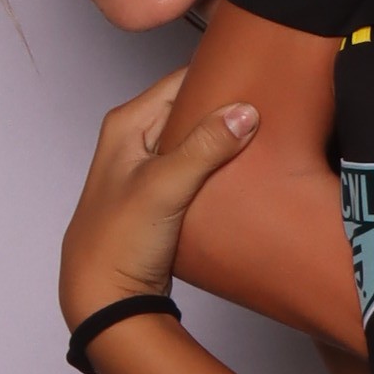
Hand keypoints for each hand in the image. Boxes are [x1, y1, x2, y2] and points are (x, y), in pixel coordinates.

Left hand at [60, 70, 259, 331]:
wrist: (104, 299)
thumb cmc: (117, 242)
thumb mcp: (163, 188)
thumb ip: (204, 147)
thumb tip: (245, 111)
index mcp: (126, 124)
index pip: (181, 80)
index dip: (218, 74)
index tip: (257, 73)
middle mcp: (134, 139)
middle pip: (190, 106)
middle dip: (225, 106)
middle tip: (269, 104)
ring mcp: (147, 167)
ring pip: (195, 137)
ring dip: (223, 137)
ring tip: (263, 133)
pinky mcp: (162, 193)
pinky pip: (196, 165)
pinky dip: (217, 164)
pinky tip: (240, 169)